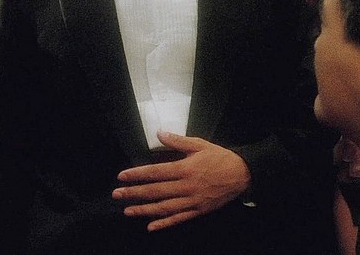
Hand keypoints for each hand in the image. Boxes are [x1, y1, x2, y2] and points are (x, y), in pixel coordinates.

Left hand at [111, 131, 250, 230]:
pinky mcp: (198, 211)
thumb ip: (178, 140)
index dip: (137, 175)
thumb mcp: (199, 144)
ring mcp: (192, 201)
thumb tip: (160, 133)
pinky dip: (164, 223)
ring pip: (164, 207)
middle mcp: (186, 186)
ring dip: (144, 210)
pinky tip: (151, 226)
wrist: (242, 174)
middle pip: (155, 191)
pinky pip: (178, 218)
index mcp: (185, 168)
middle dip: (134, 193)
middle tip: (117, 194)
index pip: (155, 172)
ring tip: (128, 211)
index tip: (122, 177)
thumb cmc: (220, 158)